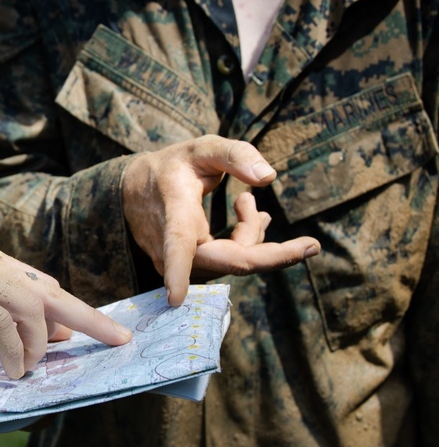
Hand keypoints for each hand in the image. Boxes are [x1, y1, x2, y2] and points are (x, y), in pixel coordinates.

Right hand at [0, 233, 131, 378]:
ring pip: (32, 308)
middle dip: (90, 317)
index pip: (40, 285)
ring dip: (39, 344)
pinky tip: (11, 368)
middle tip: (118, 340)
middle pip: (52, 292)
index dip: (66, 310)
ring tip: (30, 369)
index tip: (87, 331)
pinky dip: (12, 349)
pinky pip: (0, 323)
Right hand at [122, 135, 320, 305]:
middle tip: (311, 244)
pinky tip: (248, 216)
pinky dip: (243, 242)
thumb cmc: (174, 166)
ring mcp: (177, 262)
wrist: (135, 189)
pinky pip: (225, 263)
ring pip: (232, 262)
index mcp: (175, 212)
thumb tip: (269, 177)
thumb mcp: (203, 148)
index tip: (176, 297)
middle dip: (273, 255)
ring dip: (252, 235)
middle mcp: (171, 245)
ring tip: (247, 202)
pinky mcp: (185, 269)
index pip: (176, 245)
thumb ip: (237, 155)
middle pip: (230, 262)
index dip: (177, 272)